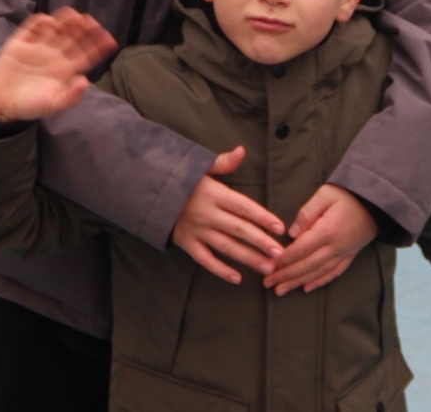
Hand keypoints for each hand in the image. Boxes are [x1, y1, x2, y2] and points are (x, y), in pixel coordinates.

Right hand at [0, 8, 116, 121]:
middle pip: (74, 37)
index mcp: (67, 69)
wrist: (1, 105)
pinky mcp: (21, 44)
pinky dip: (39, 23)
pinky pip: (31, 29)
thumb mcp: (53, 106)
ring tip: (74, 17)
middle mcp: (56, 55)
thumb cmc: (31, 106)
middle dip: (84, 29)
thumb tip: (85, 82)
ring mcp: (39, 48)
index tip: (110, 40)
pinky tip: (47, 21)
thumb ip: (70, 97)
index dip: (99, 46)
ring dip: (66, 22)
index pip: (87, 54)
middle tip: (92, 23)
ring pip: (56, 29)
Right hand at [173, 147, 286, 284]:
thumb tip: (242, 150)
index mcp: (214, 193)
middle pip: (239, 230)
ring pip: (226, 247)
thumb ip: (223, 162)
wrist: (149, 190)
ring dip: (248, 258)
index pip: (244, 207)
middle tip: (280, 254)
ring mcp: (197, 230)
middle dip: (261, 242)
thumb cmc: (181, 177)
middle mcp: (208, 214)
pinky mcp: (186, 243)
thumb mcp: (201, 166)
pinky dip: (220, 270)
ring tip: (267, 268)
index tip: (280, 228)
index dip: (263, 217)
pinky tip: (237, 279)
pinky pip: (205, 260)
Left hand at [263, 184, 376, 295]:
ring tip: (281, 290)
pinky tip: (307, 288)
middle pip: (307, 265)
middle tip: (268, 283)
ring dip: (298, 282)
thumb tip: (292, 233)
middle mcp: (335, 246)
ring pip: (318, 273)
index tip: (268, 267)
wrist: (378, 200)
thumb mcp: (325, 194)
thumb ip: (307, 213)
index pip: (300, 249)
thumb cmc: (348, 193)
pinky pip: (334, 273)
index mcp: (327, 230)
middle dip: (286, 276)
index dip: (283, 260)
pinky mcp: (350, 255)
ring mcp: (344, 253)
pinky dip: (319, 282)